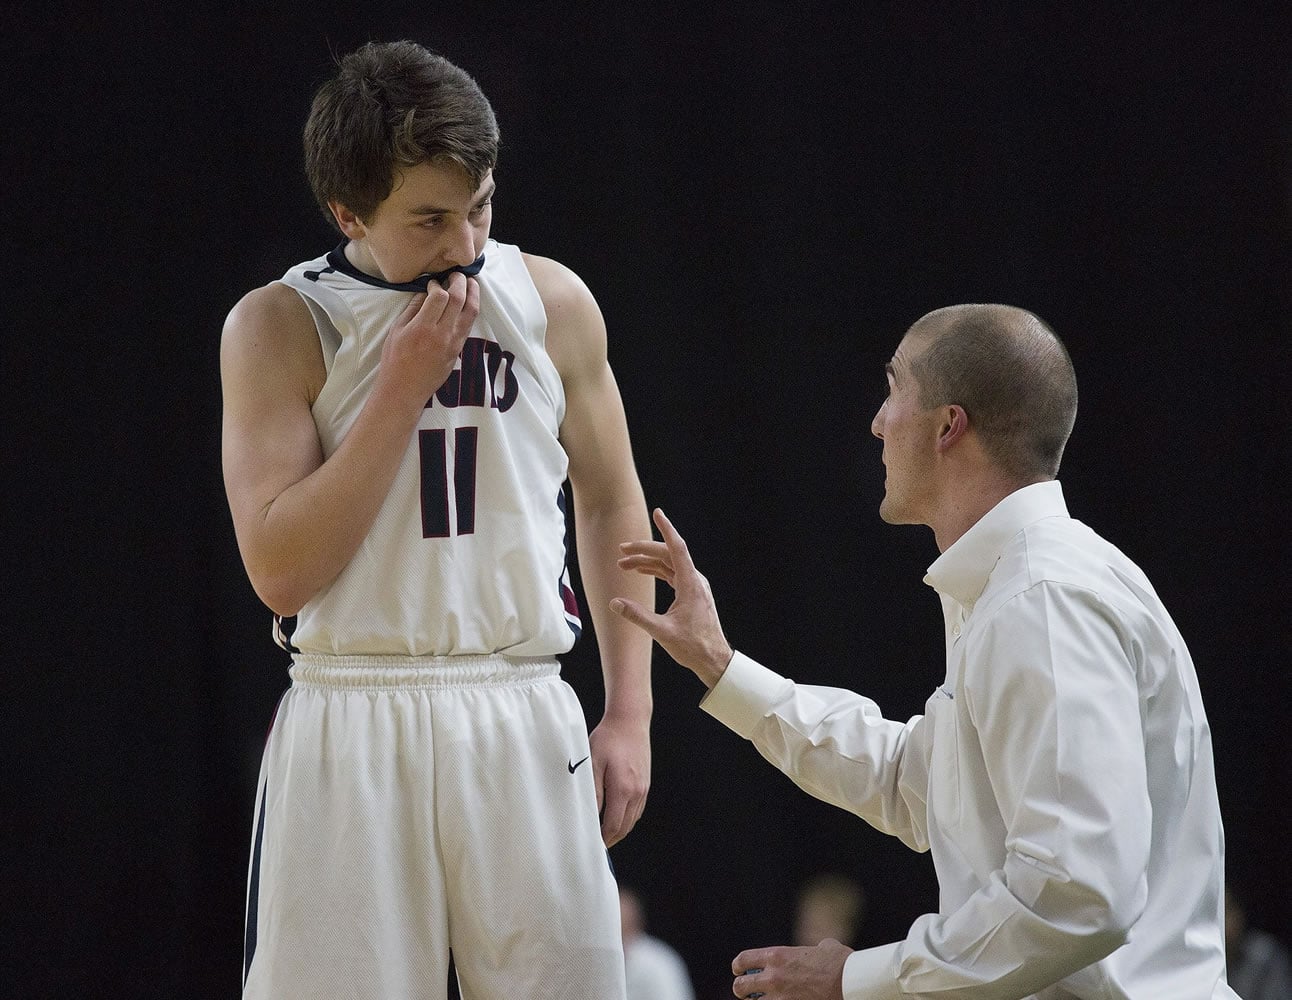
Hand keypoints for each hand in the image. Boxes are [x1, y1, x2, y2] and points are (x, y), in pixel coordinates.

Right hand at [377, 271, 479, 406]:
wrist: (405, 389)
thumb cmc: (395, 360)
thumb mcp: (397, 331)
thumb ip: (413, 309)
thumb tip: (425, 292)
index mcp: (422, 328)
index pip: (440, 296)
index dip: (438, 285)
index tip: (432, 283)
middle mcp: (441, 334)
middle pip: (459, 300)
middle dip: (460, 282)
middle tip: (457, 275)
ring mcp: (453, 342)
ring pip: (471, 312)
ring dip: (473, 294)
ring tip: (471, 283)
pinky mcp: (458, 350)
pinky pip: (469, 325)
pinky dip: (470, 310)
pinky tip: (468, 302)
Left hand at [588, 713, 649, 846]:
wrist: (630, 721)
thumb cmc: (609, 738)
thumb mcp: (593, 762)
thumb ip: (593, 790)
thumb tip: (590, 813)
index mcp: (623, 789)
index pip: (612, 825)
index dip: (603, 839)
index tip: (593, 845)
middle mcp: (636, 792)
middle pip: (625, 826)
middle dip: (612, 839)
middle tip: (598, 846)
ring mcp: (643, 788)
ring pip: (633, 820)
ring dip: (620, 830)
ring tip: (606, 836)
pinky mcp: (646, 783)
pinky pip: (638, 809)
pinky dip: (628, 819)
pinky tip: (618, 818)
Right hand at [610, 508, 733, 687]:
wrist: (713, 659)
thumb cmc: (693, 646)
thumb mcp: (662, 632)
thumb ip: (638, 616)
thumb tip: (615, 603)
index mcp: (690, 583)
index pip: (676, 548)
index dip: (666, 528)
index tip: (657, 512)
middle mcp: (694, 580)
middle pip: (667, 555)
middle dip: (643, 549)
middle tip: (621, 550)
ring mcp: (693, 586)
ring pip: (669, 564)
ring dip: (647, 561)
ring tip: (623, 563)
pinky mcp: (691, 594)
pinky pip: (672, 574)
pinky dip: (656, 571)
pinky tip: (642, 572)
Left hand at [731, 940, 851, 999]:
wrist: (849, 982)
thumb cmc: (840, 962)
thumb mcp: (824, 947)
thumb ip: (815, 948)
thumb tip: (821, 949)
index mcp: (777, 956)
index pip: (744, 960)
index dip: (738, 966)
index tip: (739, 970)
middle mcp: (773, 977)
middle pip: (741, 986)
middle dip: (741, 989)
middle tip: (745, 991)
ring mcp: (780, 997)